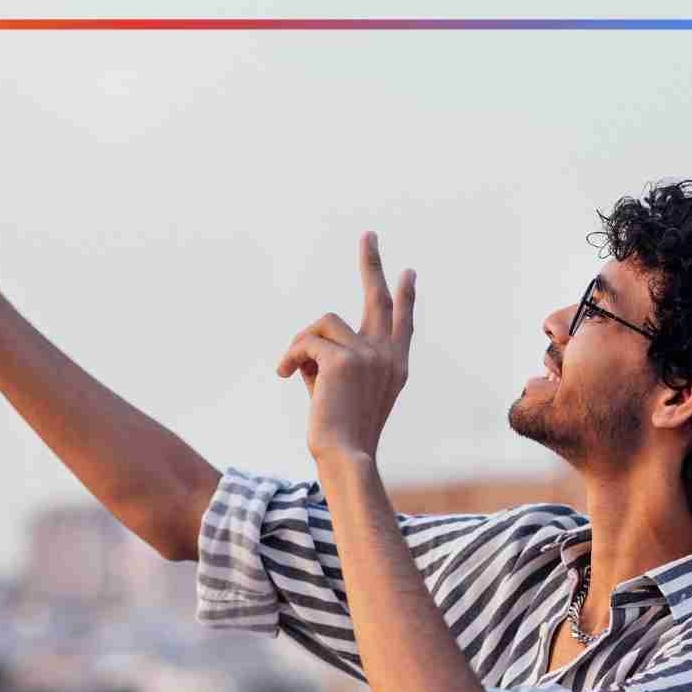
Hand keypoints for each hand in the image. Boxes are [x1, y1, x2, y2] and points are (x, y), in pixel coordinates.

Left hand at [276, 231, 415, 461]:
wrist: (343, 456)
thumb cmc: (338, 434)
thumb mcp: (339, 392)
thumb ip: (331, 361)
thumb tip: (308, 342)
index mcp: (395, 367)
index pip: (402, 323)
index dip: (404, 297)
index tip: (408, 273)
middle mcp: (388, 356)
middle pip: (378, 298)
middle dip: (372, 263)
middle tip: (369, 235)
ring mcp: (370, 355)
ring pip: (324, 324)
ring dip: (302, 342)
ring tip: (290, 368)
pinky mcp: (344, 359)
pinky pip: (306, 341)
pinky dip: (290, 356)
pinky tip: (283, 374)